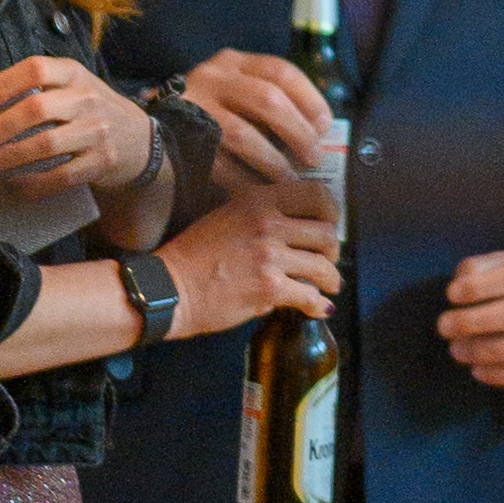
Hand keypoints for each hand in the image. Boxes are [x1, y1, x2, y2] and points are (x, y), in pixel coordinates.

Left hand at [0, 54, 159, 198]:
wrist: (138, 138)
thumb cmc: (89, 111)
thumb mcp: (72, 86)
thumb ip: (39, 89)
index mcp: (74, 74)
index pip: (36, 69)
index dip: (3, 83)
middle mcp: (87, 99)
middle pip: (36, 109)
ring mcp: (97, 131)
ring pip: (45, 145)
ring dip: (8, 157)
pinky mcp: (101, 162)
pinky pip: (61, 176)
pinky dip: (33, 183)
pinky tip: (14, 185)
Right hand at [170, 198, 343, 339]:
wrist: (171, 288)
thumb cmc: (195, 254)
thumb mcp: (228, 216)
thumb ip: (264, 215)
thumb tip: (301, 226)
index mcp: (258, 200)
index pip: (316, 194)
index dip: (331, 212)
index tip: (331, 225)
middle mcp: (268, 223)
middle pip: (326, 233)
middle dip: (333, 251)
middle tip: (328, 260)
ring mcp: (270, 256)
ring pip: (323, 266)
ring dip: (330, 279)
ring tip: (328, 285)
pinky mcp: (269, 288)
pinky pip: (310, 296)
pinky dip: (318, 305)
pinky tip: (318, 308)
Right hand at [184, 44, 341, 184]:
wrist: (145, 130)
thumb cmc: (205, 114)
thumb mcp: (233, 90)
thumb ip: (268, 101)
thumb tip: (317, 128)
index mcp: (232, 63)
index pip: (281, 71)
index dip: (310, 99)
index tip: (324, 125)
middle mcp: (212, 78)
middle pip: (269, 100)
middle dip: (298, 133)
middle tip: (314, 157)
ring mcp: (194, 108)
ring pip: (245, 135)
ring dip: (274, 162)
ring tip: (291, 181)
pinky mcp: (181, 140)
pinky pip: (221, 164)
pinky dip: (244, 180)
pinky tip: (260, 191)